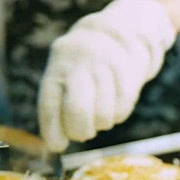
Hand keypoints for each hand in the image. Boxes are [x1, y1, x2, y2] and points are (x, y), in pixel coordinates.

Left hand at [38, 0, 176, 151]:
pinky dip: (118, 115)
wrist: (120, 32)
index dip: (52, 130)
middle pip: (78, 110)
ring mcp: (106, 66)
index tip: (58, 146)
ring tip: (100, 114)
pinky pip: (122, 110)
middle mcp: (80, 63)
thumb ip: (58, 105)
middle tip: (83, 134)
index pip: (50, 103)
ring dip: (101, 124)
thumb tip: (56, 145)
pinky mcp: (129, 73)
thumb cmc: (85, 66)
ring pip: (103, 116)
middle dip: (80, 131)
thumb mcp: (66, 75)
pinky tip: (114, 106)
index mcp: (59, 65)